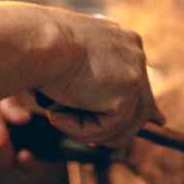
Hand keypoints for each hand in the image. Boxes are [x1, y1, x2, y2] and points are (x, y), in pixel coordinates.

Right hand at [37, 10, 162, 146]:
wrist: (37, 42)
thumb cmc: (37, 48)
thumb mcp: (65, 58)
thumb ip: (86, 77)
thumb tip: (98, 101)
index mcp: (121, 40)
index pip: (137, 78)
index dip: (133, 105)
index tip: (147, 122)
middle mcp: (134, 53)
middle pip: (142, 106)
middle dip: (120, 129)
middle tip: (93, 143)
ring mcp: (134, 73)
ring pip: (123, 126)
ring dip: (88, 130)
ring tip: (57, 117)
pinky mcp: (126, 95)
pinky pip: (106, 130)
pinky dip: (78, 130)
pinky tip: (56, 114)